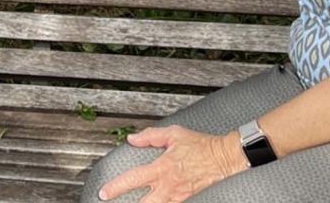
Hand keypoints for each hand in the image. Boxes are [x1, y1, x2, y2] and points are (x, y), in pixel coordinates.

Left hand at [98, 126, 246, 201]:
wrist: (225, 158)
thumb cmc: (202, 145)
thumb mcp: (174, 134)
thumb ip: (151, 136)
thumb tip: (132, 139)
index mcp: (162, 168)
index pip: (133, 180)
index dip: (116, 187)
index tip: (104, 193)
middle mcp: (168, 185)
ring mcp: (178, 196)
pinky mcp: (188, 200)